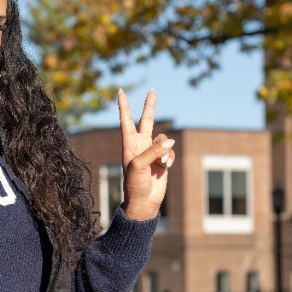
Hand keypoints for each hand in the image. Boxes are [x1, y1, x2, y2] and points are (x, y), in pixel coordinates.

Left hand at [118, 88, 174, 220]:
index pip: (126, 121)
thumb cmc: (134, 185)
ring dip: (164, 150)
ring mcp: (152, 151)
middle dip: (150, 106)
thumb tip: (170, 140)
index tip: (120, 91)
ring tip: (160, 164)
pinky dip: (169, 158)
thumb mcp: (139, 166)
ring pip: (164, 139)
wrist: (144, 201)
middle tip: (152, 90)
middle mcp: (140, 145)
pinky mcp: (162, 159)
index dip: (124, 106)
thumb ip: (154, 151)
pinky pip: (170, 151)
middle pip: (147, 120)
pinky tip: (165, 167)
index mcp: (129, 144)